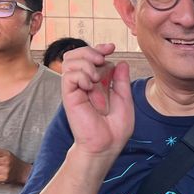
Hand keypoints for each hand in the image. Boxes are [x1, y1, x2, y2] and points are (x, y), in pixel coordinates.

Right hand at [60, 43, 133, 158]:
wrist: (106, 146)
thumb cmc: (115, 128)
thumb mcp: (125, 100)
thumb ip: (121, 81)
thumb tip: (121, 62)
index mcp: (97, 83)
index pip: (91, 57)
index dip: (99, 48)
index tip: (111, 48)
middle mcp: (84, 83)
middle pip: (77, 53)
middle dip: (90, 50)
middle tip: (102, 59)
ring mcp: (75, 89)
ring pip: (70, 60)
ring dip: (86, 63)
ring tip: (95, 78)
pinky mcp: (69, 96)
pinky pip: (69, 75)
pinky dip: (81, 75)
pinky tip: (89, 86)